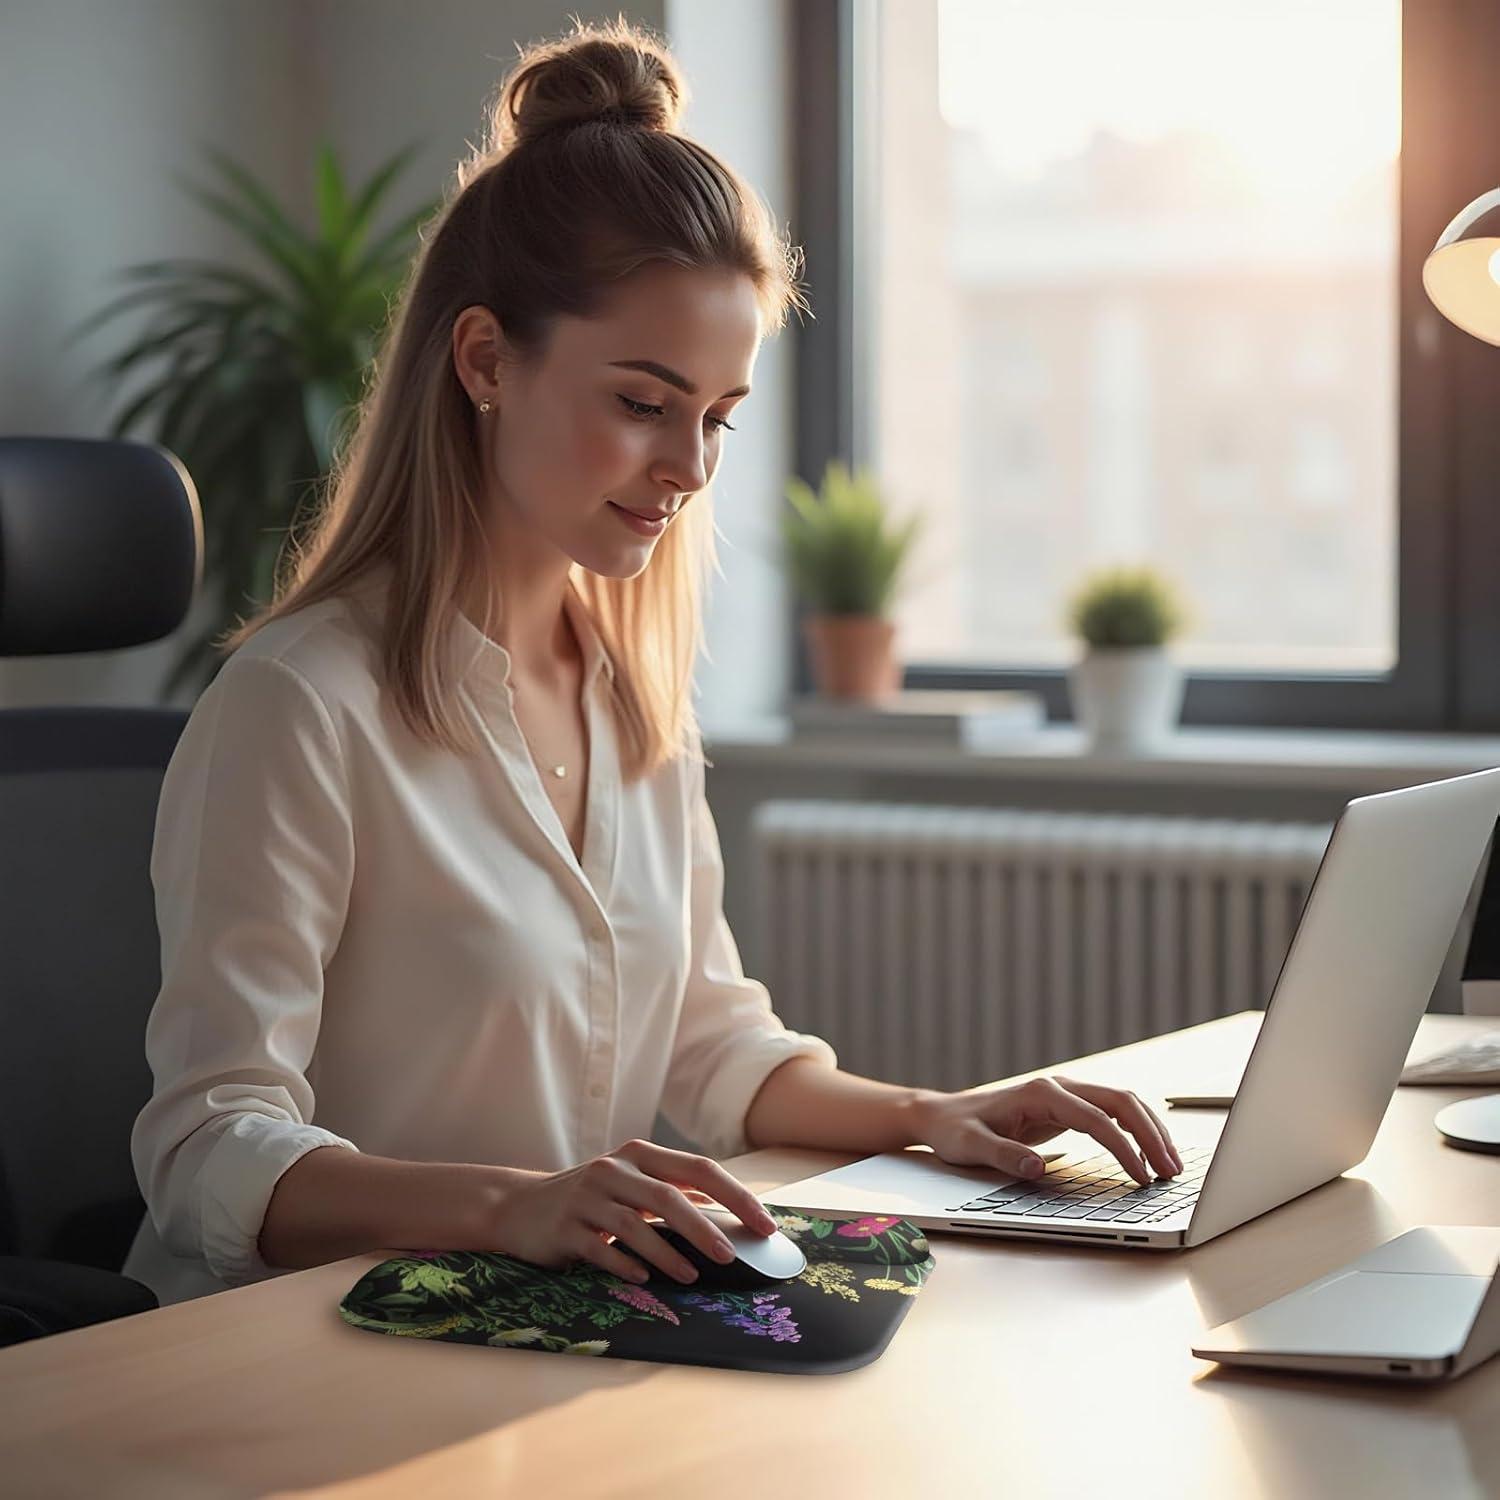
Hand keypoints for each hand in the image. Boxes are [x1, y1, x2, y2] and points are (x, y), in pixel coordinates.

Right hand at [483, 1138, 778, 1284]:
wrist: (519, 1207)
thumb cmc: (590, 1199)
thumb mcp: (631, 1186)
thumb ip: (673, 1194)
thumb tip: (727, 1215)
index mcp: (639, 1155)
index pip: (698, 1168)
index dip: (735, 1195)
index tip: (764, 1224)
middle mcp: (614, 1169)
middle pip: (668, 1196)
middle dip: (704, 1228)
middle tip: (730, 1255)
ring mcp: (587, 1197)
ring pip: (635, 1225)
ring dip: (667, 1254)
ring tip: (692, 1276)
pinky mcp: (564, 1227)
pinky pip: (601, 1248)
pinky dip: (625, 1265)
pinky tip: (644, 1280)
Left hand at [907, 1075, 1183, 1185]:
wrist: (942, 1115)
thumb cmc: (955, 1131)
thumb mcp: (970, 1146)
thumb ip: (1003, 1155)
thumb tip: (1037, 1168)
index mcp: (1040, 1093)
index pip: (1095, 1119)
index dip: (1123, 1148)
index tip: (1142, 1178)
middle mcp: (1058, 1086)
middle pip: (1120, 1102)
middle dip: (1150, 1136)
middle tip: (1172, 1173)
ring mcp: (1065, 1093)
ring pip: (1122, 1103)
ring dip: (1149, 1131)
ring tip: (1170, 1166)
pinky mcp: (1066, 1106)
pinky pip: (1111, 1113)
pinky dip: (1135, 1130)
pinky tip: (1148, 1152)